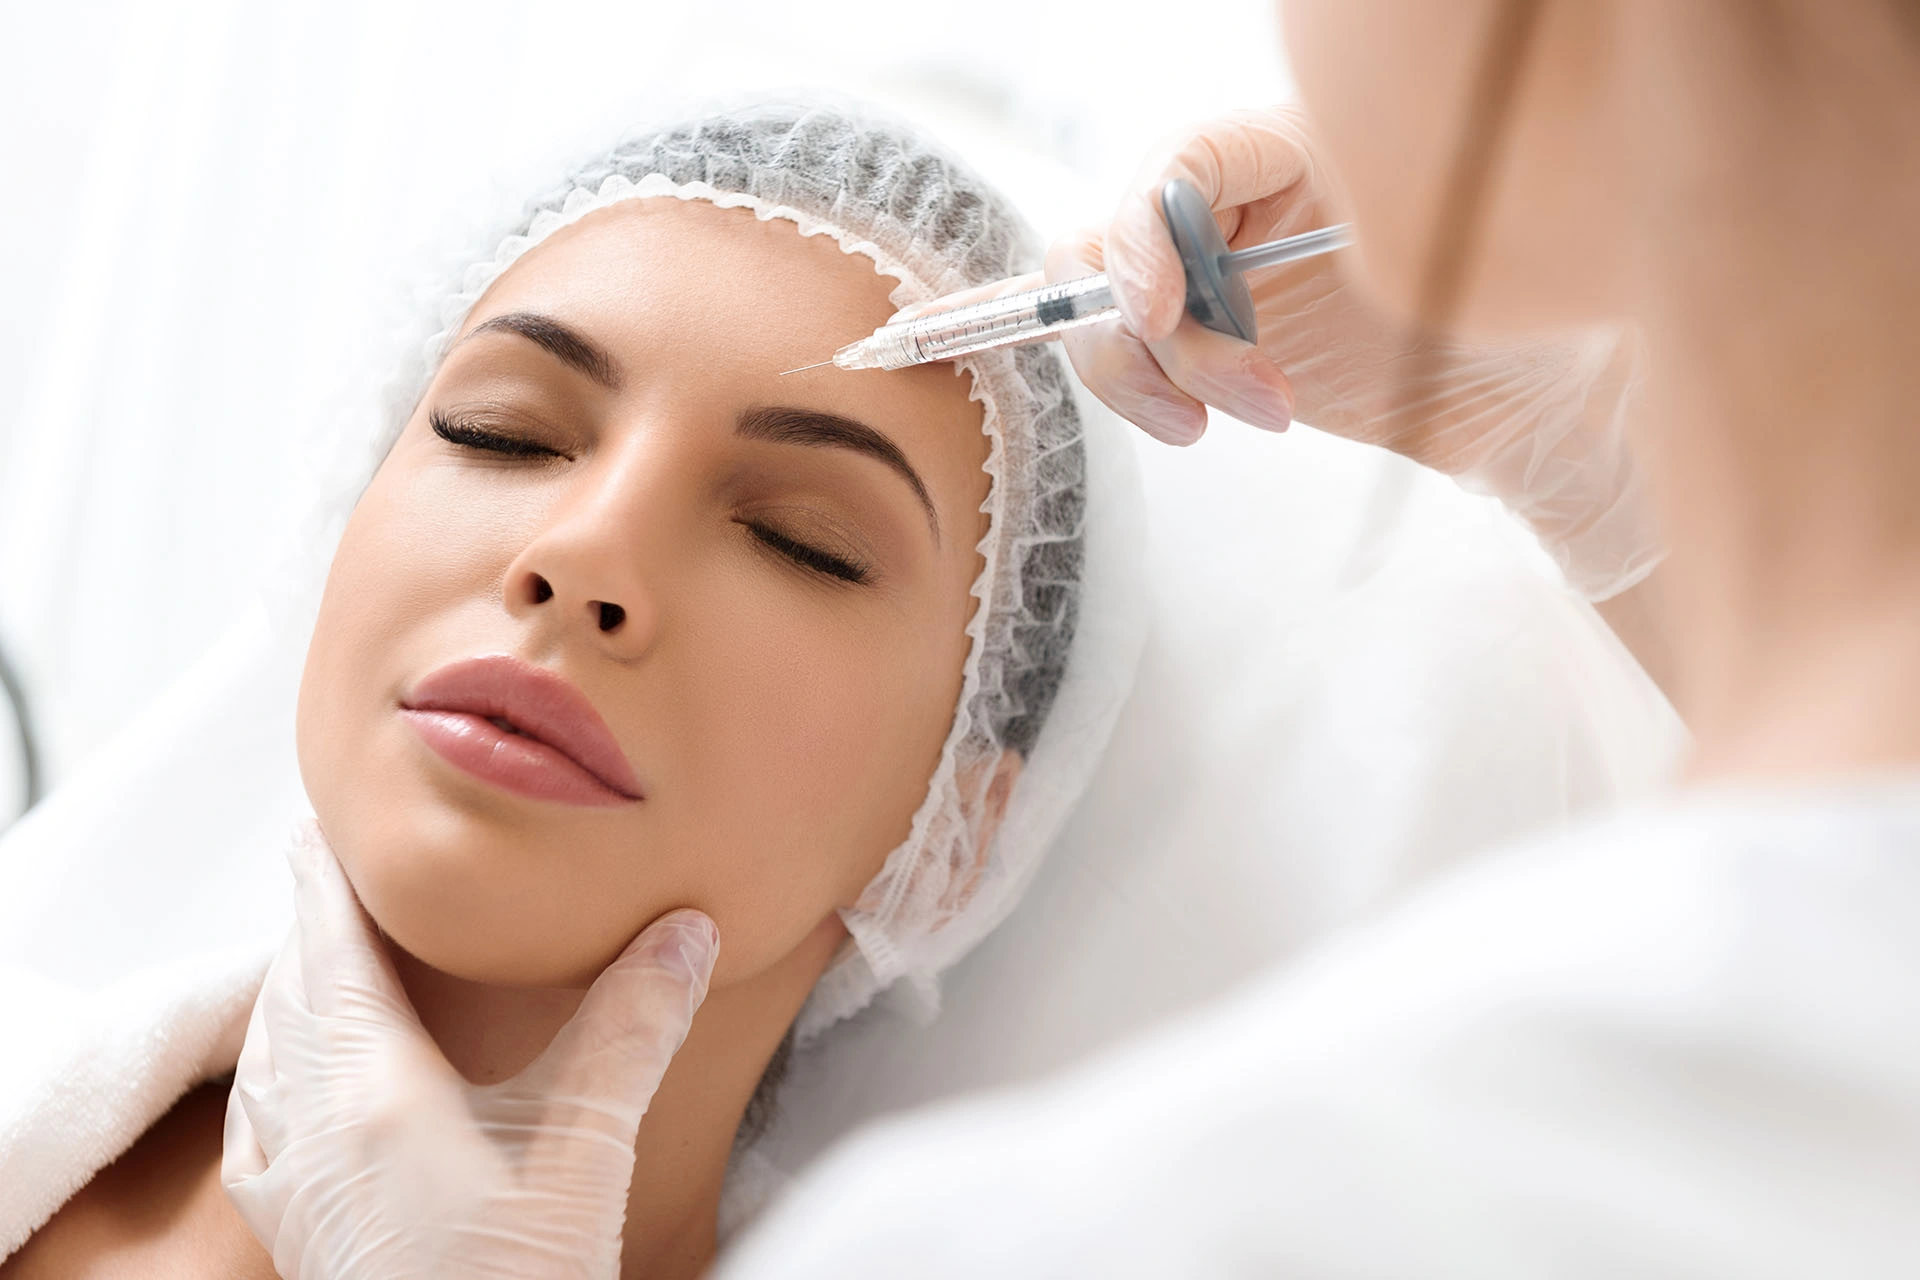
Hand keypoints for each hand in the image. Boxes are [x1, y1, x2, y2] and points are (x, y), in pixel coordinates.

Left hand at [222, 821, 717, 1278]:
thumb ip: (632, 1032)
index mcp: (374, 1092)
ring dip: (283, 994)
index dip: (324, 881)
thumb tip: (684, 933)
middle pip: (292, 995)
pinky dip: (269, 1077)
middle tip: (316, 871)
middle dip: (306, 925)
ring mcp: (298, 1189)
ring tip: (306, 960)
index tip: (316, 826)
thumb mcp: (586, 1151)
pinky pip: (259, 1129)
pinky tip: (283, 1092)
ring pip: (268, 1059)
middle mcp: (316, 1129)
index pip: (334, 952)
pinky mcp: (301, 1237)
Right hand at [1052, 105, 1660, 600]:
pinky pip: (1127, 355)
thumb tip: (1269, 255)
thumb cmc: (1515, 320)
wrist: (1530, 404)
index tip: (1159, 318)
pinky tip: (1197, 424)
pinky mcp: (1207, 342)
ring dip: (1146, 377)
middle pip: (1114, 240)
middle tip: (1209, 403)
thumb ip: (1369, 243)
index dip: (1147, 239)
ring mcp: (1214, 275)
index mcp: (1297, 149)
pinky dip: (1141, 395)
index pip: (1183, 164)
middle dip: (1145, 333)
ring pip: (1105, 307)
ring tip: (1240, 418)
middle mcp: (1240, 203)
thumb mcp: (1460, 265)